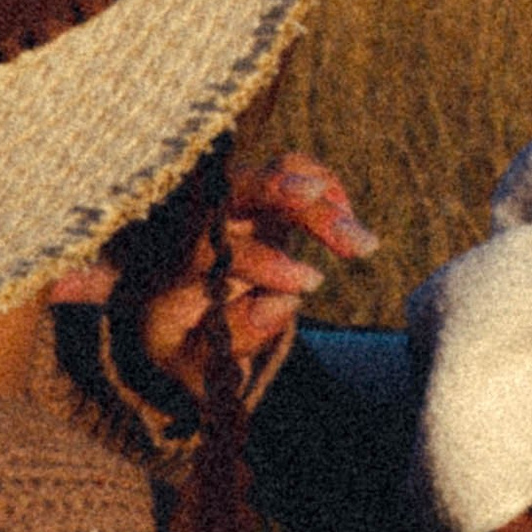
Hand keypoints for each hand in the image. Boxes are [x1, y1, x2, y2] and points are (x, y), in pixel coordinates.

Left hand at [51, 151, 376, 411]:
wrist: (175, 316)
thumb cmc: (183, 343)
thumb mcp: (194, 362)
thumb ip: (234, 338)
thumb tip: (286, 302)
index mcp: (167, 266)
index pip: (209, 247)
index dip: (263, 262)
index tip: (309, 283)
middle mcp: (195, 221)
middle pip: (233, 187)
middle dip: (278, 189)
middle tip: (320, 205)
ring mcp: (229, 200)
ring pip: (273, 172)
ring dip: (321, 198)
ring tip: (364, 245)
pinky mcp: (259, 191)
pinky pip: (294, 169)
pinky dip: (326, 188)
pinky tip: (349, 222)